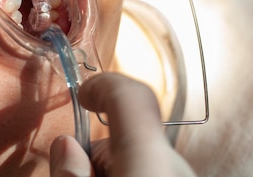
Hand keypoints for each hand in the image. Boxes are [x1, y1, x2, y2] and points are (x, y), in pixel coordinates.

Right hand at [49, 73, 196, 176]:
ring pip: (143, 154)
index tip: (83, 96)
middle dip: (101, 148)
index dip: (103, 85)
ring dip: (119, 166)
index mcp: (147, 161)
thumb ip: (70, 173)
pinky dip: (137, 173)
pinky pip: (157, 170)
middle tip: (80, 173)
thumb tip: (67, 147)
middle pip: (131, 133)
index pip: (130, 96)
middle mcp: (175, 163)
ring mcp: (185, 174)